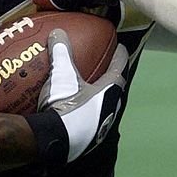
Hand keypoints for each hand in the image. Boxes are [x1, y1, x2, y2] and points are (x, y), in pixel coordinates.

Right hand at [36, 28, 128, 161]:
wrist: (55, 143)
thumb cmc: (66, 106)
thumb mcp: (62, 76)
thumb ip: (62, 53)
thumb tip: (58, 33)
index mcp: (110, 91)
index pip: (120, 68)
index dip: (120, 56)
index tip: (120, 48)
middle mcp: (111, 109)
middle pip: (114, 88)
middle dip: (110, 77)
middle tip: (103, 67)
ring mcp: (101, 126)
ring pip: (103, 106)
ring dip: (98, 97)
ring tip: (87, 88)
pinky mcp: (89, 139)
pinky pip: (90, 120)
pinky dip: (84, 112)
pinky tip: (73, 111)